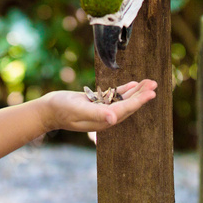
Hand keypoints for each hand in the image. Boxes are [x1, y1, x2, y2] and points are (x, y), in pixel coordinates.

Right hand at [39, 79, 156, 132]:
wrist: (48, 111)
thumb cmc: (61, 110)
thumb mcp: (78, 109)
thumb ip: (96, 113)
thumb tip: (114, 119)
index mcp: (104, 120)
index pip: (126, 109)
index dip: (139, 101)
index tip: (152, 93)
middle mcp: (105, 117)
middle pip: (128, 105)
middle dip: (142, 95)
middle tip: (154, 84)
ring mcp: (101, 110)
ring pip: (123, 100)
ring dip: (136, 91)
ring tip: (148, 82)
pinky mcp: (96, 104)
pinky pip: (114, 97)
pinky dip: (124, 91)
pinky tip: (132, 84)